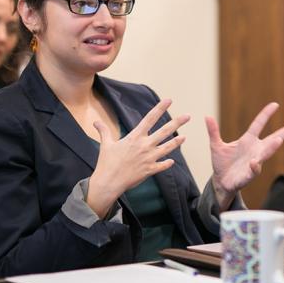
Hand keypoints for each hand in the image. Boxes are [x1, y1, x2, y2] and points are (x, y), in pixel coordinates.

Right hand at [87, 99, 189, 217]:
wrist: (109, 182)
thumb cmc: (106, 163)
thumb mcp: (106, 145)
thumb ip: (104, 131)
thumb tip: (95, 122)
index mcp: (135, 137)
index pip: (149, 119)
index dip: (160, 108)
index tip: (169, 100)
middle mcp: (145, 146)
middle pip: (164, 131)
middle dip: (177, 123)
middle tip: (188, 116)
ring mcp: (149, 158)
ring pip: (167, 148)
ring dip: (176, 142)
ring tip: (184, 137)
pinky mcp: (150, 170)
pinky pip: (162, 166)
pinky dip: (167, 163)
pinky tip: (171, 161)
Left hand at [206, 102, 283, 209]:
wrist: (220, 182)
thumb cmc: (222, 163)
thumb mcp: (216, 146)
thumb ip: (214, 132)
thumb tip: (207, 116)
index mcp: (248, 140)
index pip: (259, 124)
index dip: (266, 114)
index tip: (275, 104)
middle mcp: (255, 150)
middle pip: (274, 139)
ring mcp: (254, 162)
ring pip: (266, 153)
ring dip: (272, 147)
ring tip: (278, 140)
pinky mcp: (249, 174)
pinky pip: (254, 170)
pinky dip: (254, 166)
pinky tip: (254, 162)